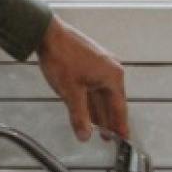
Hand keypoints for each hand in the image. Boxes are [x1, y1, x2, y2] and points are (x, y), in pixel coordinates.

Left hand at [35, 15, 129, 141]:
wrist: (48, 34)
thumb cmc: (62, 57)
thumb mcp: (71, 92)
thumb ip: (79, 116)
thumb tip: (85, 135)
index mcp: (112, 76)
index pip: (119, 107)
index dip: (120, 125)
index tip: (124, 138)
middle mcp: (110, 69)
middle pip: (112, 101)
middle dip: (109, 120)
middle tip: (109, 138)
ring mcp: (101, 64)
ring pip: (102, 94)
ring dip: (99, 111)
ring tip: (98, 127)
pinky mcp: (90, 62)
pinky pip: (95, 86)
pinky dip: (92, 100)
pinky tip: (87, 110)